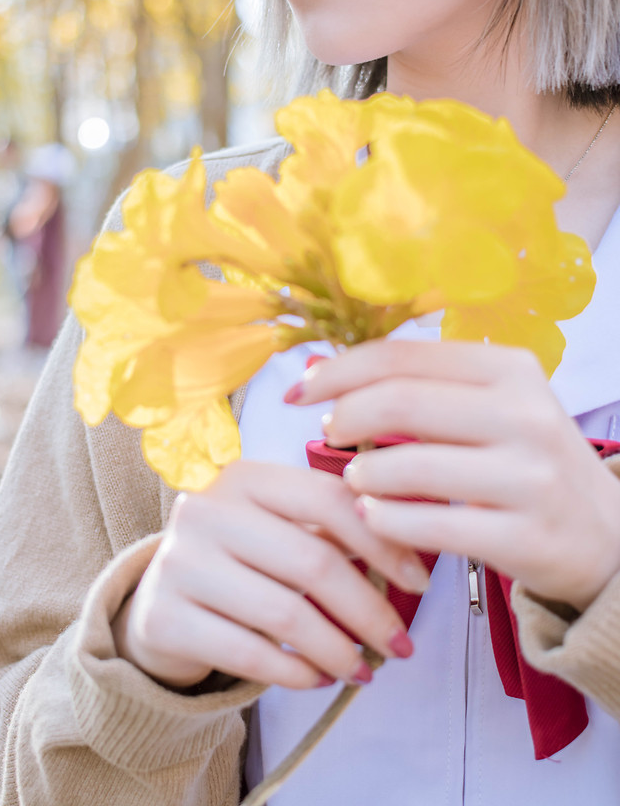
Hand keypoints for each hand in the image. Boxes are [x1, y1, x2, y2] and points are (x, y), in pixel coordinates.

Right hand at [112, 459, 425, 690]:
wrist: (161, 602)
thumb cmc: (240, 561)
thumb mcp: (278, 528)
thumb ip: (332, 529)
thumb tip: (412, 553)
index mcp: (244, 476)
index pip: (327, 498)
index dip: (382, 540)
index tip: (419, 580)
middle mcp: (206, 510)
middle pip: (312, 560)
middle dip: (368, 610)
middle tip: (400, 645)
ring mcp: (179, 563)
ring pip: (285, 613)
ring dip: (339, 650)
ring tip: (364, 670)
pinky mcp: (164, 618)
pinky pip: (250, 653)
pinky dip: (297, 672)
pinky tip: (319, 678)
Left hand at [287, 340, 619, 611]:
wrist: (606, 537)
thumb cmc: (529, 463)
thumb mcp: (494, 408)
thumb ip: (420, 387)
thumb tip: (322, 370)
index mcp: (511, 369)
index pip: (404, 356)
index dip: (340, 370)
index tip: (302, 390)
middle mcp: (525, 414)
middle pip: (400, 401)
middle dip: (345, 417)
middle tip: (328, 434)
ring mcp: (530, 477)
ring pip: (409, 466)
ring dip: (363, 475)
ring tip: (357, 480)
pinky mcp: (525, 537)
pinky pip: (430, 527)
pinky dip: (385, 522)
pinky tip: (373, 517)